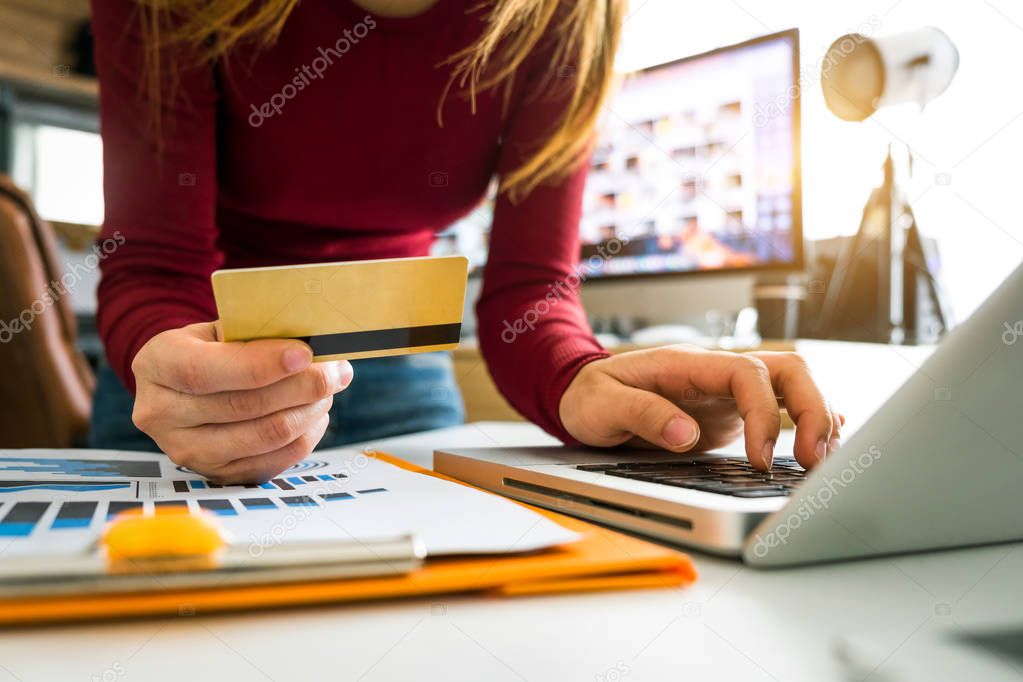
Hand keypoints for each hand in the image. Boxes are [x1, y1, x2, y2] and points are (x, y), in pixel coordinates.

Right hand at [131, 322, 352, 482]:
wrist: (185, 384)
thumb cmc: (212, 348)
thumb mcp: (221, 328)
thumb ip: (256, 334)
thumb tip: (314, 345)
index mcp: (157, 364)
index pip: (205, 370)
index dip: (260, 364)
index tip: (306, 353)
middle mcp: (160, 413)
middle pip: (243, 406)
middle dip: (302, 386)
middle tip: (336, 370)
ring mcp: (185, 450)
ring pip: (263, 436)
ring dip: (308, 411)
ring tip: (328, 389)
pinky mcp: (215, 474)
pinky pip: (272, 462)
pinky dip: (304, 437)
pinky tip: (315, 415)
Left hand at [559, 345, 843, 469]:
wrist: (583, 397)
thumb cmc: (590, 396)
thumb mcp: (601, 405)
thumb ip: (641, 414)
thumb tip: (685, 435)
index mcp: (689, 365)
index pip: (749, 375)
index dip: (765, 415)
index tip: (759, 458)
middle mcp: (717, 374)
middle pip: (789, 371)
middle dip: (813, 411)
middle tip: (813, 461)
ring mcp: (728, 393)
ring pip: (794, 387)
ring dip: (818, 419)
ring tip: (823, 463)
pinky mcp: (732, 414)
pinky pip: (782, 408)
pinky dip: (808, 422)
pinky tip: (826, 443)